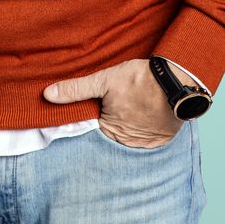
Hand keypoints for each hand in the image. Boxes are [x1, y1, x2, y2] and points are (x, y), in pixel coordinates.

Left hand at [43, 58, 185, 147]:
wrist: (177, 83)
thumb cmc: (139, 80)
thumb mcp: (104, 80)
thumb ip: (76, 89)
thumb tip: (47, 94)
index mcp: (108, 129)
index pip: (91, 126)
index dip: (89, 114)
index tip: (92, 104)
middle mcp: (124, 142)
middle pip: (109, 131)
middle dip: (109, 119)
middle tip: (116, 102)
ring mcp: (143, 143)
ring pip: (127, 134)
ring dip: (126, 124)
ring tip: (130, 105)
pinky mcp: (159, 140)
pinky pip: (145, 137)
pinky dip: (142, 127)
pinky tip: (143, 112)